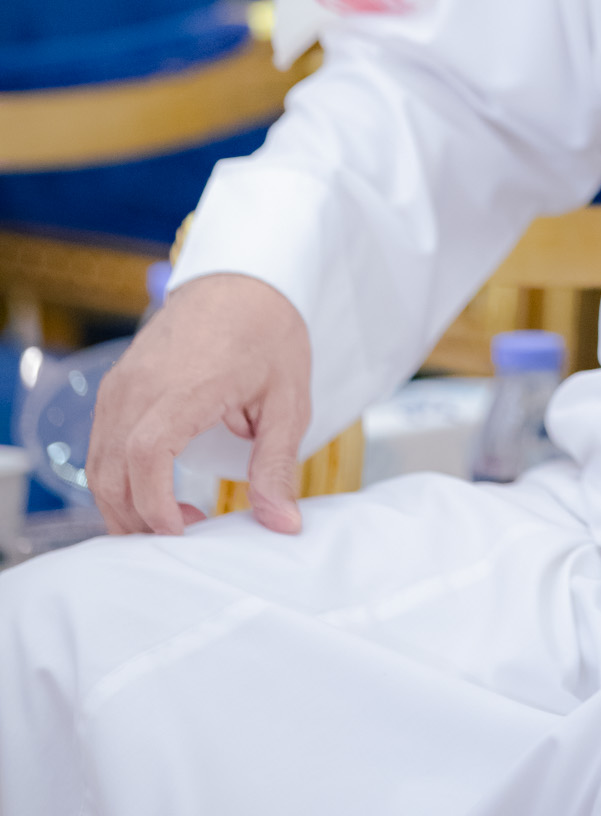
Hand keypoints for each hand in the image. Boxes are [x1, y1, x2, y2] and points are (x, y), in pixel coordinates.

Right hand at [88, 273, 311, 537]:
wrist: (243, 277)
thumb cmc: (268, 332)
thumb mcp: (288, 400)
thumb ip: (277, 465)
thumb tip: (282, 523)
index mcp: (184, 385)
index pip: (145, 456)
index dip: (155, 505)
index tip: (185, 532)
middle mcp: (140, 383)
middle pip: (111, 470)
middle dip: (136, 518)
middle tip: (181, 538)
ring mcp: (123, 381)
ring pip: (99, 461)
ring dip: (122, 501)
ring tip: (168, 520)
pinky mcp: (118, 382)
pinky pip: (101, 440)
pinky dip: (116, 475)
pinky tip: (153, 489)